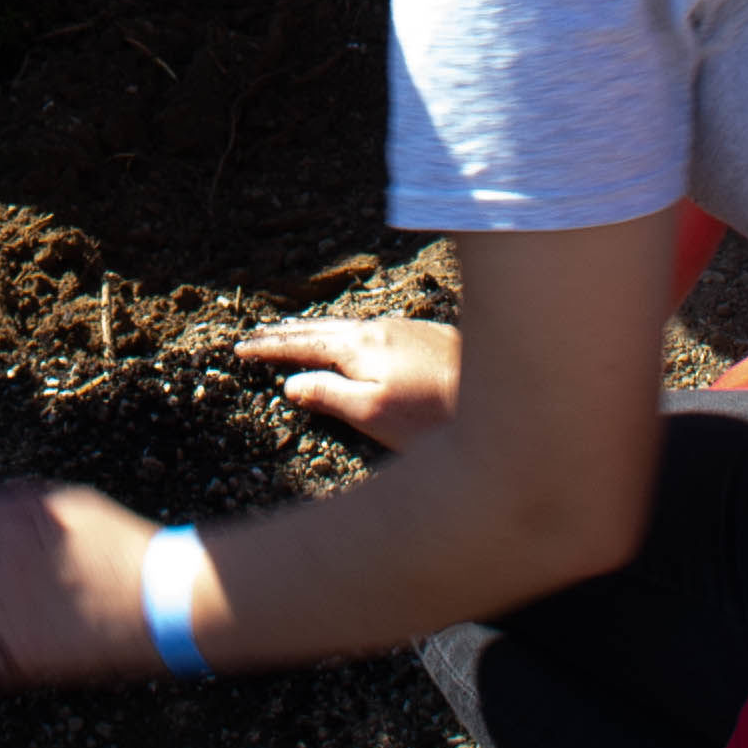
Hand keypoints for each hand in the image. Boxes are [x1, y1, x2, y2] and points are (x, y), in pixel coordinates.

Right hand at [238, 315, 460, 451]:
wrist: (507, 401)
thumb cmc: (437, 419)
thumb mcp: (373, 415)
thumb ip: (329, 395)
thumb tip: (291, 383)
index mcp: (361, 346)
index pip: (303, 344)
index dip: (270, 348)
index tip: (240, 348)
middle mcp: (381, 328)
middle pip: (323, 328)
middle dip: (287, 333)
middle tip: (256, 336)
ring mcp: (407, 329)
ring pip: (350, 327)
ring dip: (318, 331)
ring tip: (296, 336)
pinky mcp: (430, 337)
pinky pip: (373, 330)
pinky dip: (348, 335)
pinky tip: (355, 344)